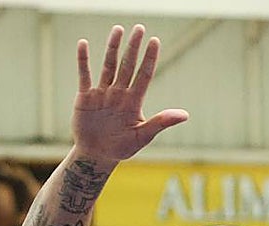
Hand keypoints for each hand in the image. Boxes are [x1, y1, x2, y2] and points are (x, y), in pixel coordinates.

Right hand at [73, 25, 188, 162]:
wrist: (98, 155)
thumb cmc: (123, 147)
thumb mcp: (143, 135)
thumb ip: (161, 122)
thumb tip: (185, 115)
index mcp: (134, 101)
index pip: (144, 75)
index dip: (149, 58)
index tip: (155, 41)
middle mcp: (119, 93)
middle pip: (128, 65)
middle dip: (133, 47)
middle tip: (139, 28)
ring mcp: (102, 93)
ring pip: (109, 66)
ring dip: (113, 48)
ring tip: (118, 30)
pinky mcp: (85, 97)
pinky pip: (84, 75)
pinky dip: (83, 60)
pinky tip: (83, 44)